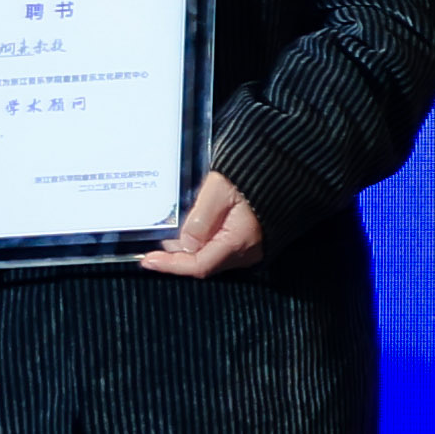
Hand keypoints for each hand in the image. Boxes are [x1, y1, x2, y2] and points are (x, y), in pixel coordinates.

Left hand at [137, 173, 265, 279]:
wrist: (286, 167)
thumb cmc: (256, 175)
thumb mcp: (218, 191)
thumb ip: (199, 220)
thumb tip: (183, 243)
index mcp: (238, 242)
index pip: (198, 265)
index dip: (170, 265)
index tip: (148, 260)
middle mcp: (246, 252)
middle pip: (202, 263)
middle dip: (177, 254)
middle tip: (158, 238)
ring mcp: (250, 248)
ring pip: (210, 255)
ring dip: (188, 245)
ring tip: (174, 227)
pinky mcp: (251, 239)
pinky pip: (220, 247)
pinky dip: (202, 240)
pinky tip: (193, 226)